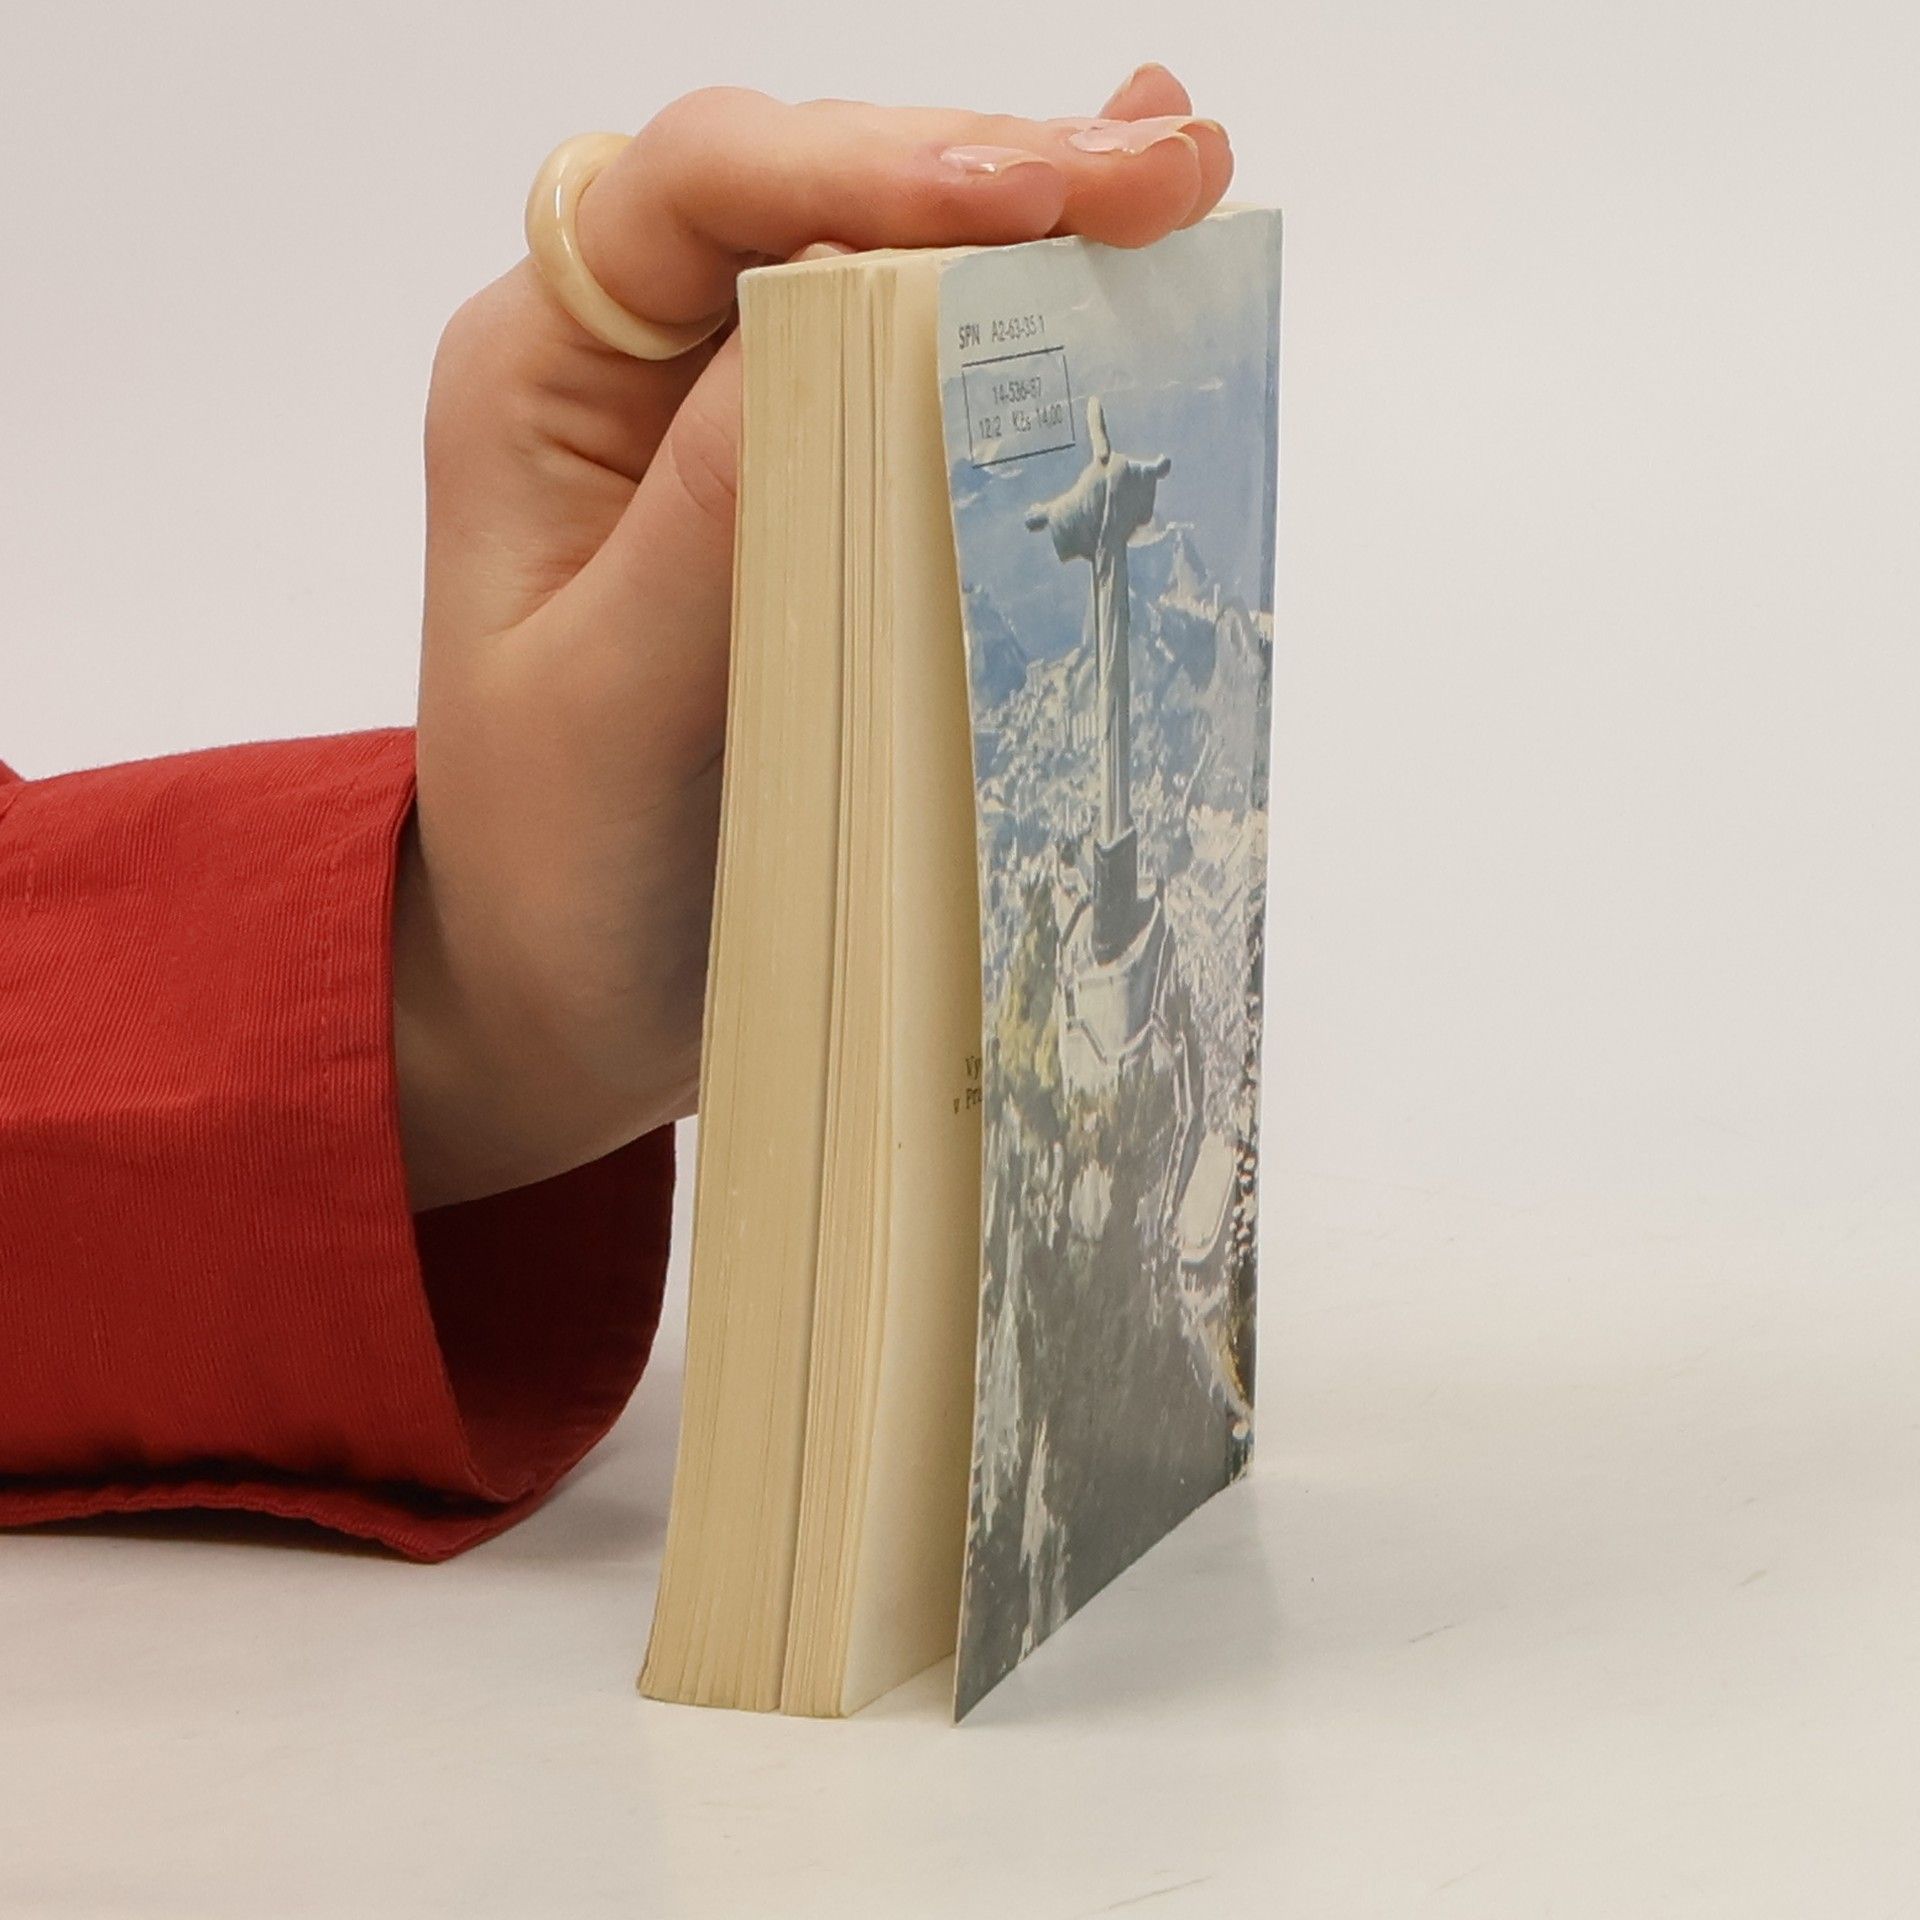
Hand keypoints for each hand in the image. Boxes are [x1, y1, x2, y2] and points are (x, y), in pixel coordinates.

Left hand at [395, 67, 1233, 1208]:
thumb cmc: (555, 868)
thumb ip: (716, 516)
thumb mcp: (609, 707)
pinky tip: (1110, 241)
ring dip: (1027, 222)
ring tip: (1171, 184)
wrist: (564, 980)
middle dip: (986, 172)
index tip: (1026, 199)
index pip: (694, 193)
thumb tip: (853, 317)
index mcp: (542, 382)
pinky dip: (1020, 309)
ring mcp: (726, 423)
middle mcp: (633, 369)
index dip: (865, 167)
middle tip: (1158, 178)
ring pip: (878, 262)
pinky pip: (915, 370)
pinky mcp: (807, 491)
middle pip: (811, 193)